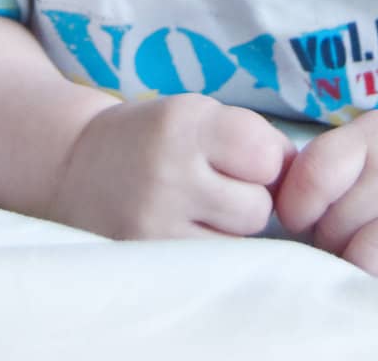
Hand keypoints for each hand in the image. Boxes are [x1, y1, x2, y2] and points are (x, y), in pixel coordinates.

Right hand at [49, 92, 296, 239]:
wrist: (76, 166)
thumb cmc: (155, 138)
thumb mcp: (196, 114)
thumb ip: (249, 138)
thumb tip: (302, 179)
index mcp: (185, 122)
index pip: (265, 153)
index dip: (265, 158)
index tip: (246, 158)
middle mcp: (169, 171)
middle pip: (258, 206)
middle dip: (249, 197)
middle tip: (217, 186)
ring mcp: (155, 221)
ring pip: (240, 241)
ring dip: (232, 228)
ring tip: (200, 208)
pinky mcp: (146, 258)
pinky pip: (213, 264)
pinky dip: (211, 251)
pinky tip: (187, 230)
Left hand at [274, 108, 377, 279]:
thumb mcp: (370, 144)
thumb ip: (322, 167)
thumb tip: (271, 206)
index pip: (314, 175)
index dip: (297, 207)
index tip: (304, 217)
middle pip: (336, 228)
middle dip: (329, 244)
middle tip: (346, 240)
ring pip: (367, 263)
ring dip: (358, 272)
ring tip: (368, 260)